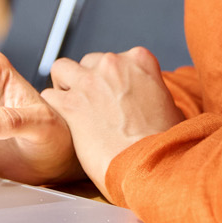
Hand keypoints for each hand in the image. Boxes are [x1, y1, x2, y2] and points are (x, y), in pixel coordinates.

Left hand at [42, 47, 185, 196]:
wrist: (150, 164)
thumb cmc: (162, 143)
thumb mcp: (171, 108)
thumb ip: (153, 94)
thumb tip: (151, 102)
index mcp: (140, 61)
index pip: (116, 58)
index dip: (111, 79)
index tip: (113, 94)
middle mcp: (113, 65)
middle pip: (88, 62)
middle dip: (89, 82)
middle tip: (94, 105)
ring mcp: (89, 82)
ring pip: (62, 69)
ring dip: (65, 86)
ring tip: (73, 107)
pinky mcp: (71, 104)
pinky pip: (50, 97)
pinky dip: (54, 108)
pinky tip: (64, 121)